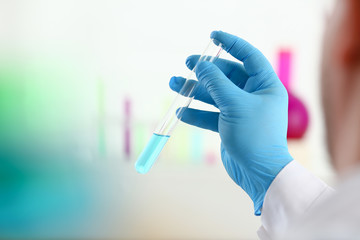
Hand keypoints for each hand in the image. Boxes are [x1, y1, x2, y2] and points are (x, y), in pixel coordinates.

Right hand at [169, 31, 292, 214]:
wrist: (258, 172)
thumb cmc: (254, 136)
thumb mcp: (234, 104)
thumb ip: (216, 82)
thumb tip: (201, 65)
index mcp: (264, 85)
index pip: (248, 56)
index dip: (231, 43)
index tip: (213, 36)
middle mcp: (253, 96)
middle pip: (226, 75)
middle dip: (205, 70)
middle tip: (187, 63)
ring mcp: (240, 111)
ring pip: (215, 95)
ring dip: (195, 91)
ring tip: (174, 85)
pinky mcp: (229, 126)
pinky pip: (210, 114)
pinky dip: (196, 112)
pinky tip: (181, 111)